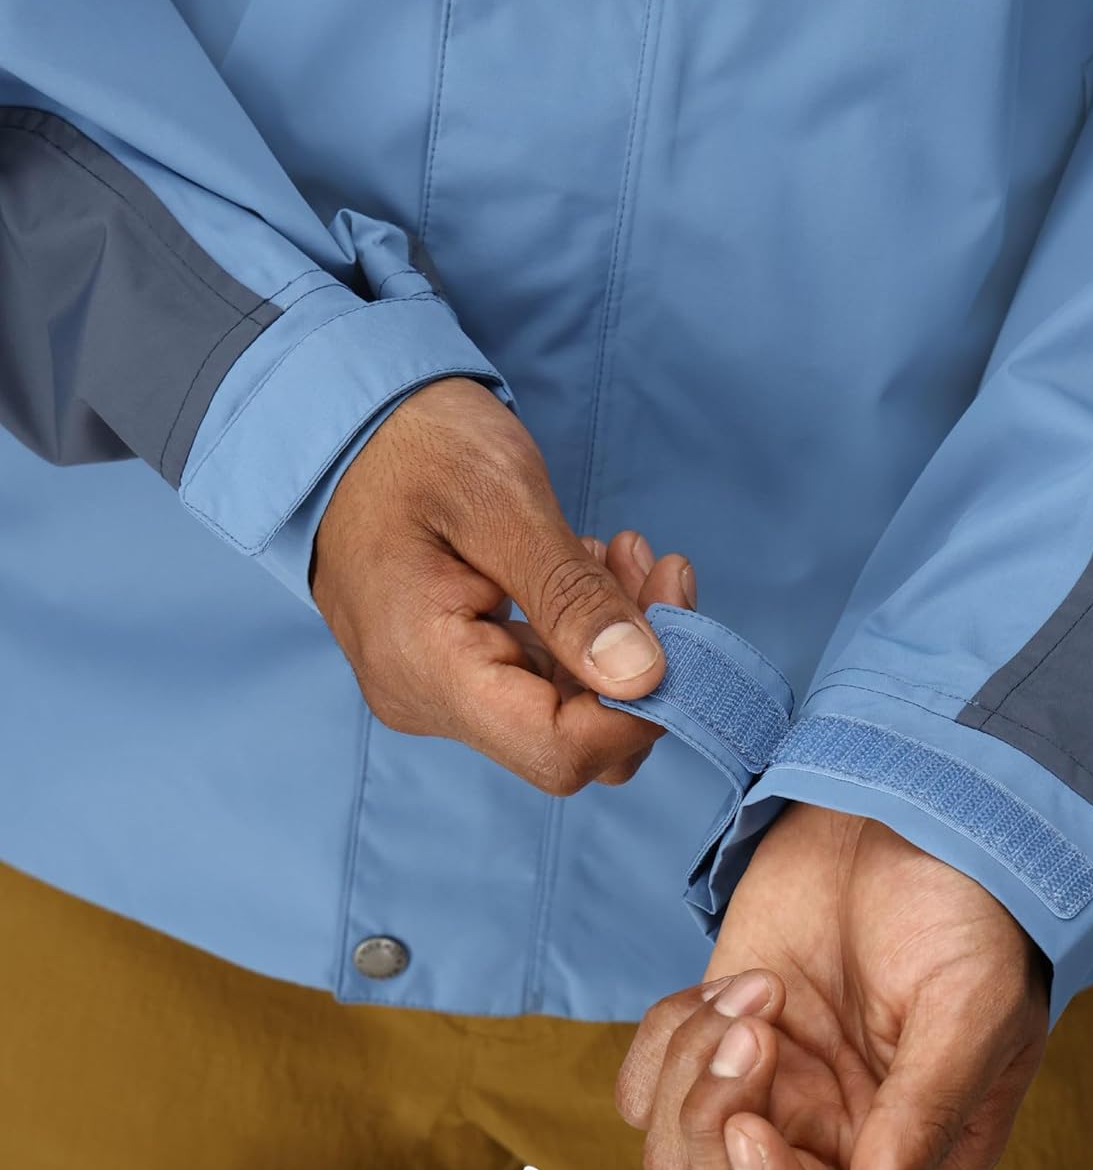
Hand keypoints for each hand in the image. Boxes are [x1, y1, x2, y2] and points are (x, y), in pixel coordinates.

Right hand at [311, 377, 693, 791]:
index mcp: (426, 668)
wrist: (341, 419)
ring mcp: (438, 689)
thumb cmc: (413, 444)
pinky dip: (584, 630)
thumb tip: (645, 678)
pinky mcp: (454, 667)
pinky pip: (540, 679)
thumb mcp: (503, 503)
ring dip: (617, 637)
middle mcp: (427, 700)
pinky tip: (590, 566)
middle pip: (571, 738)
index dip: (640, 707)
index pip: (559, 750)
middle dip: (639, 663)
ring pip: (564, 708)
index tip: (674, 613)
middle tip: (657, 568)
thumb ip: (571, 596)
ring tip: (623, 552)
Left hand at [616, 802, 1049, 1169]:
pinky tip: (728, 984)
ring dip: (693, 1073)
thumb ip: (923, 1120)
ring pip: (674, 1157)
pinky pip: (644, 1089)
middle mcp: (831, 1140)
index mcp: (907, 1157)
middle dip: (719, 1130)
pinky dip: (664, 1040)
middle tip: (758, 1029)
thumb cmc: (966, 911)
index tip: (755, 1129)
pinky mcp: (716, 1034)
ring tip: (758, 990)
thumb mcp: (968, 1010)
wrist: (912, 811)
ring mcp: (768, 1089)